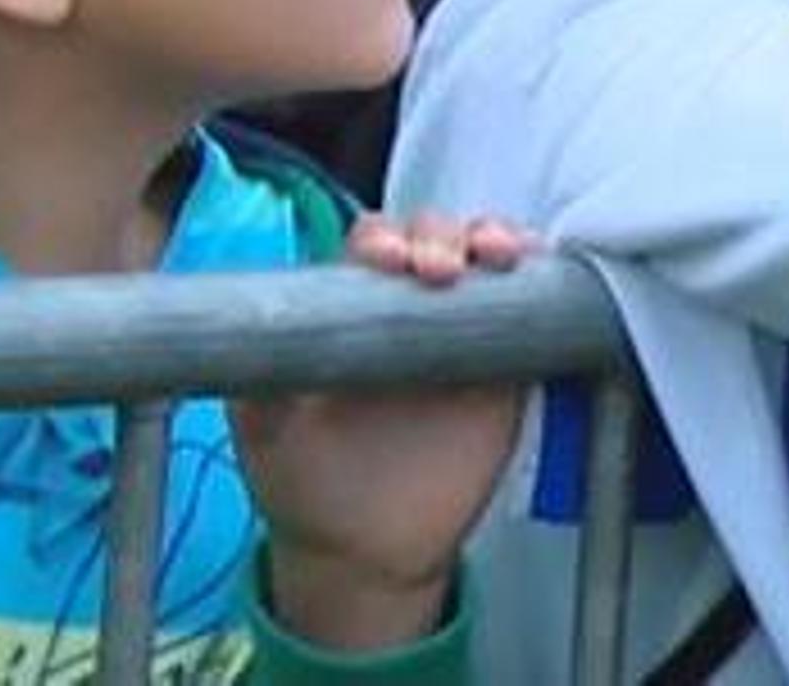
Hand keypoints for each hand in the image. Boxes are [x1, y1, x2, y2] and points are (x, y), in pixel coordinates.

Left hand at [234, 212, 531, 651]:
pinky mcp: (508, 366)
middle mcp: (410, 306)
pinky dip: (541, 274)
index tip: (387, 261)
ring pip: (485, 257)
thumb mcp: (265, 428)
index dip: (384, 241)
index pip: (372, 246)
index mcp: (352, 309)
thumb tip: (247, 326)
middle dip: (440, 235)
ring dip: (492, 238)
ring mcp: (464, 330)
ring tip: (497, 255)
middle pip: (433, 237)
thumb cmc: (304, 481)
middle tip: (440, 268)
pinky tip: (538, 266)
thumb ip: (263, 376)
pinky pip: (532, 303)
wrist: (366, 552)